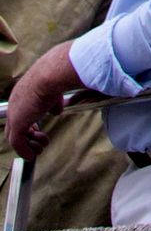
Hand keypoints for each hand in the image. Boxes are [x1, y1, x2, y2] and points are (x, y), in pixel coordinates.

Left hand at [5, 42, 82, 159]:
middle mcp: (14, 104)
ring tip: (41, 148)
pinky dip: (24, 152)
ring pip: (14, 137)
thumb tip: (56, 111)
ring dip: (28, 146)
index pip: (20, 114)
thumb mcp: (54, 91)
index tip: (38, 130)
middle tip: (41, 139)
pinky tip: (32, 155)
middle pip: (14, 127)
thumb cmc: (55, 77)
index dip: (30, 124)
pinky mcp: (17, 124)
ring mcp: (14, 114)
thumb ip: (53, 103)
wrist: (52, 74)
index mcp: (21, 93)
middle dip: (28, 136)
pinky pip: (17, 143)